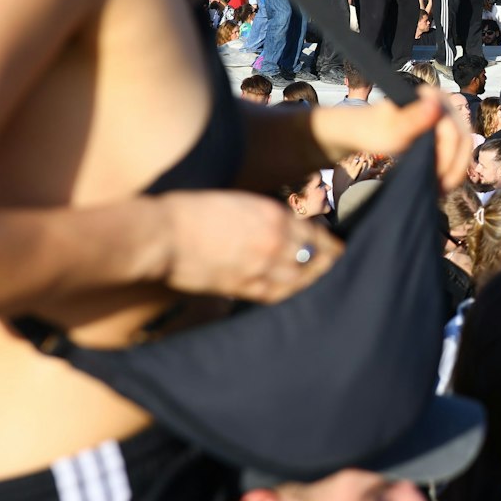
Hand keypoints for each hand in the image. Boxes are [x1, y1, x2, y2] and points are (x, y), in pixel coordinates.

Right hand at [161, 190, 342, 303]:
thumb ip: (264, 216)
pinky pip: (275, 295)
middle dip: (328, 264)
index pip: (314, 232)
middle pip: (315, 257)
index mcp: (273, 214)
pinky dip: (289, 296)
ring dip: (312, 282)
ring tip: (322, 286)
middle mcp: (274, 240)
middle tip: (337, 270)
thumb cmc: (192, 212)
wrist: (163, 233)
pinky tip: (295, 297)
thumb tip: (283, 226)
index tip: (337, 249)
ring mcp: (260, 265)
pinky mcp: (242, 286)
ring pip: (300, 279)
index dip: (329, 243)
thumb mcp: (237, 202)